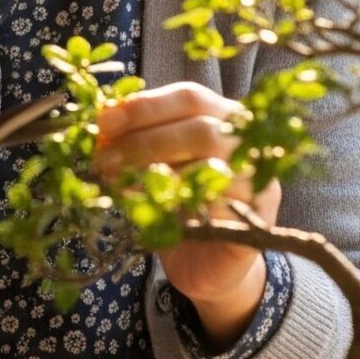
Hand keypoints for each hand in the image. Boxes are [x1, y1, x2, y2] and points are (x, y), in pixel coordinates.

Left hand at [92, 82, 281, 305]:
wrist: (205, 261)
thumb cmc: (178, 202)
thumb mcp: (154, 165)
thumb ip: (136, 141)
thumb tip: (100, 126)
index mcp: (222, 116)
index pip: (189, 97)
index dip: (145, 106)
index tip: (104, 122)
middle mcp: (246, 142)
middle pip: (201, 129)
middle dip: (144, 142)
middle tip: (103, 160)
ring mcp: (257, 179)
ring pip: (211, 165)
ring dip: (157, 173)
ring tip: (117, 183)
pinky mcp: (259, 217)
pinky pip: (217, 207)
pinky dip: (178, 206)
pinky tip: (147, 209)